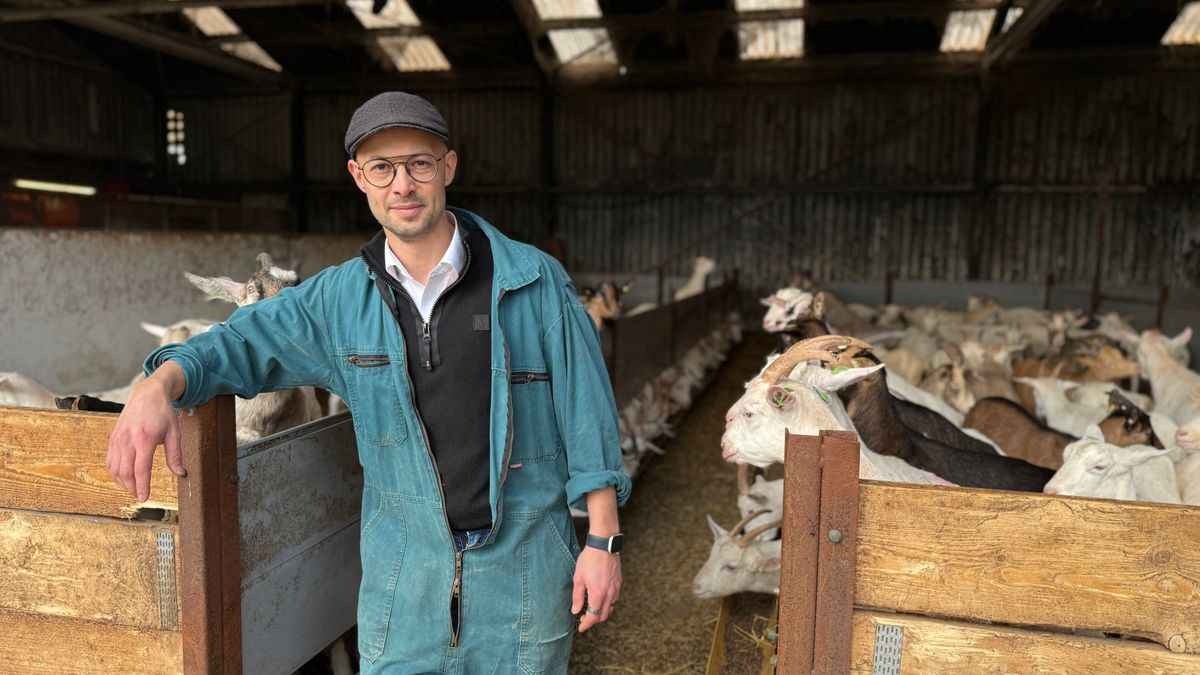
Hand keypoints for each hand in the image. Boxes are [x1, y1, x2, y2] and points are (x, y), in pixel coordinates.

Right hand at [106, 361, 186, 501]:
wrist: (146, 394)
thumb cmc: (163, 413)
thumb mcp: (175, 432)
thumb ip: (175, 455)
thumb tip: (181, 473)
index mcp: (145, 438)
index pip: (141, 469)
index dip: (142, 486)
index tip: (144, 498)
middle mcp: (128, 439)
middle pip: (126, 472)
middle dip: (132, 488)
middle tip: (140, 496)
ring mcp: (118, 439)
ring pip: (115, 469)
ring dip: (123, 482)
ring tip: (133, 488)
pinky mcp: (112, 438)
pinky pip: (110, 461)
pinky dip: (115, 473)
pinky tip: (124, 477)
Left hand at [571, 546, 620, 632]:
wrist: (604, 545)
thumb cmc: (589, 560)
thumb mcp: (578, 578)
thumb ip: (577, 597)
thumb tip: (575, 611)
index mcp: (598, 595)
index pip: (593, 617)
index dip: (586, 625)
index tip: (580, 628)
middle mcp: (609, 594)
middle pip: (603, 616)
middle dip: (593, 620)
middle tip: (583, 618)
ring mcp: (616, 589)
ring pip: (610, 608)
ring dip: (601, 612)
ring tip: (591, 608)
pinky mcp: (619, 583)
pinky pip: (614, 599)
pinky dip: (607, 604)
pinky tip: (600, 598)